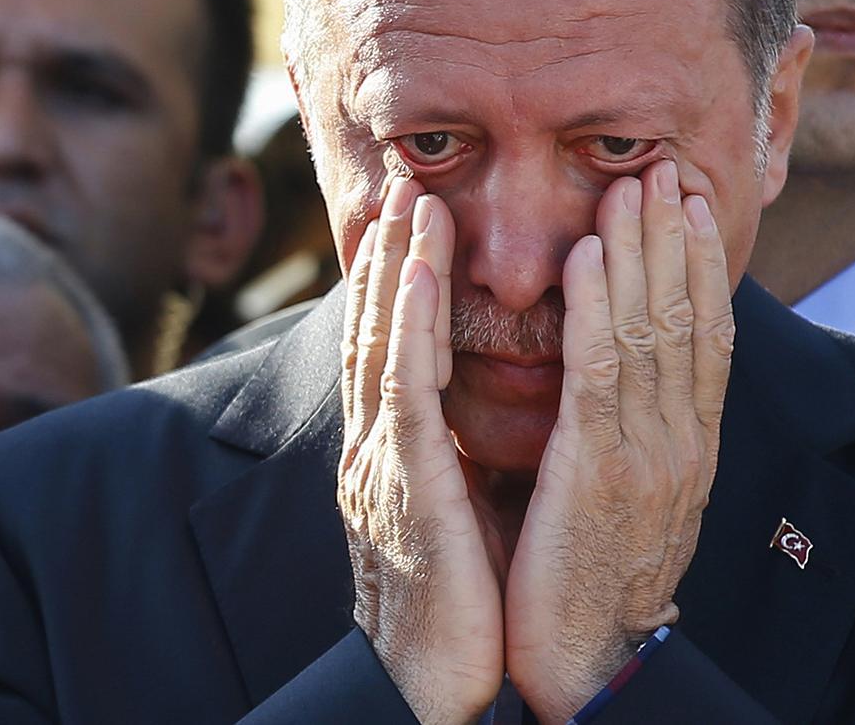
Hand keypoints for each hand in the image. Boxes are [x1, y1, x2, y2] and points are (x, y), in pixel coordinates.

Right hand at [337, 175, 504, 724]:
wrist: (430, 684)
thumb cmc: (454, 600)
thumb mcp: (452, 510)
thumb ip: (454, 451)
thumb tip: (477, 407)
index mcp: (395, 452)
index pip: (394, 348)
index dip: (399, 279)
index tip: (415, 218)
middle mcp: (377, 447)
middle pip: (377, 332)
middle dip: (389, 254)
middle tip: (402, 181)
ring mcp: (382, 464)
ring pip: (382, 345)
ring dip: (394, 268)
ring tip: (409, 199)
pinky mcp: (403, 488)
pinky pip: (402, 394)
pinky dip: (402, 327)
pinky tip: (409, 276)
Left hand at [504, 160, 733, 722]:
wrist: (589, 662)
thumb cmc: (598, 575)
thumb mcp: (637, 494)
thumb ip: (640, 432)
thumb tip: (632, 375)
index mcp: (693, 445)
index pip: (707, 336)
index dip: (703, 265)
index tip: (693, 206)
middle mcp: (683, 440)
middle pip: (687, 317)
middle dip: (675, 238)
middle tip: (666, 169)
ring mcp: (649, 453)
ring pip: (651, 329)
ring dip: (641, 250)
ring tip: (633, 186)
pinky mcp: (600, 468)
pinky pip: (601, 368)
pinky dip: (598, 303)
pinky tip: (590, 254)